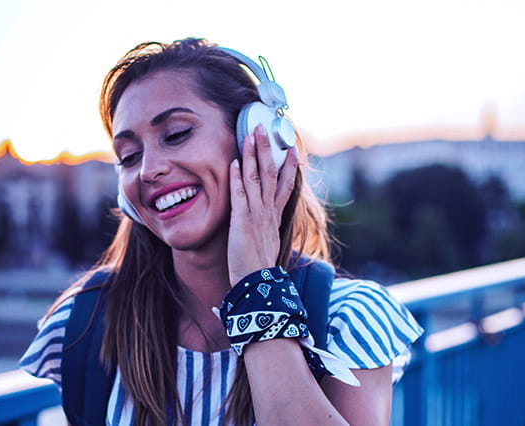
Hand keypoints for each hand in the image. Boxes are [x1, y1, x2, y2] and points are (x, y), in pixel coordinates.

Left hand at [227, 123, 298, 284]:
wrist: (257, 285)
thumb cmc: (259, 266)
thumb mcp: (268, 243)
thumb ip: (268, 229)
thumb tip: (268, 224)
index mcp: (275, 216)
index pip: (286, 184)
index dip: (289, 165)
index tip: (290, 148)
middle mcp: (268, 211)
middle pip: (272, 173)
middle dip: (268, 149)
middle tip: (264, 128)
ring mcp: (256, 214)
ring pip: (257, 178)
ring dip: (252, 154)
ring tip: (249, 135)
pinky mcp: (242, 221)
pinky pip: (240, 194)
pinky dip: (236, 177)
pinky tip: (234, 162)